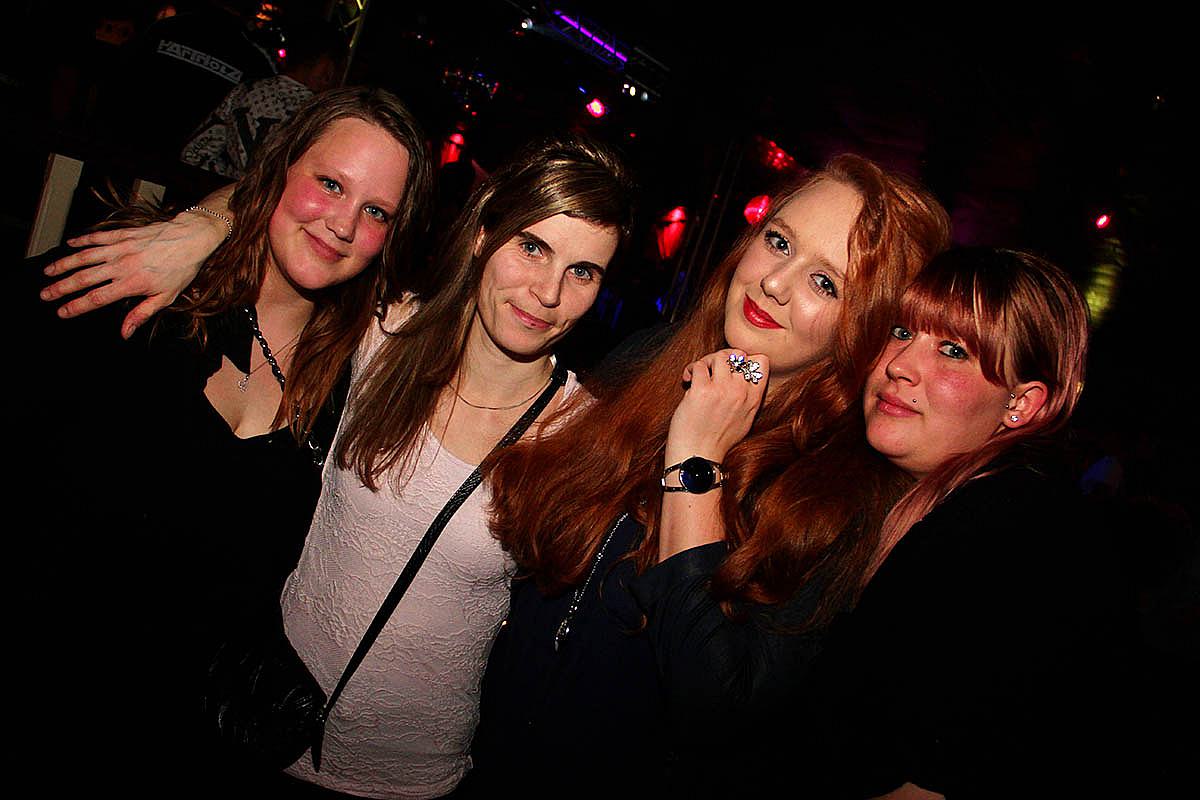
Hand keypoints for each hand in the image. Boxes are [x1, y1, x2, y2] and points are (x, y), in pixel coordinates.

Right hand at [40, 207, 229, 337]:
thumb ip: (141, 314)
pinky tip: (69, 245)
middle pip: (84, 278)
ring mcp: (120, 248)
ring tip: (48, 272)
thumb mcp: (165, 297)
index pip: (97, 298)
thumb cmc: (181, 269)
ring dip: (63, 264)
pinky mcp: (122, 234)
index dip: (77, 306)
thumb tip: (124, 333)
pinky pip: (96, 238)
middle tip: (45, 295)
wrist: (191, 239)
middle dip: (61, 288)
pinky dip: (81, 241)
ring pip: (85, 257)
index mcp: (131, 284)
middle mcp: (121, 265)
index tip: (62, 312)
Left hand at [666, 349, 769, 465]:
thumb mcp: (744, 420)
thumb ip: (748, 397)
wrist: (698, 456)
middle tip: (710, 370)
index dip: (745, 359)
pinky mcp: (702, 391)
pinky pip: (699, 365)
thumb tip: (741, 375)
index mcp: (753, 399)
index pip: (761, 361)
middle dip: (721, 358)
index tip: (732, 369)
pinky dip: (691, 370)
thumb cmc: (717, 440)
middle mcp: (740, 392)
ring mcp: (722, 390)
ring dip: (705, 362)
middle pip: (737, 354)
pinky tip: (687, 380)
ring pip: (718, 356)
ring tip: (697, 374)